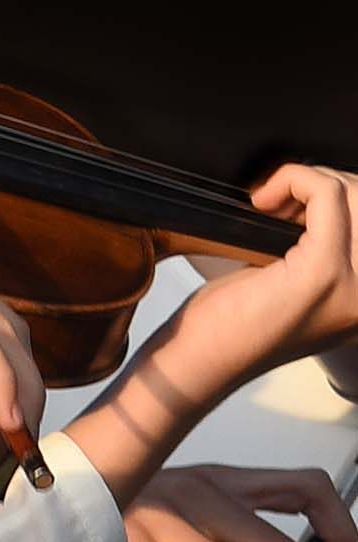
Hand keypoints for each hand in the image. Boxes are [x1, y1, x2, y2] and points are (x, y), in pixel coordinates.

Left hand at [68, 166, 357, 507]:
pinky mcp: (320, 274)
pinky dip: (295, 180)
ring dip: (310, 183)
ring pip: (357, 196)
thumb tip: (318, 200)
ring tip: (269, 205)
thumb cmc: (231, 325)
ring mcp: (355, 287)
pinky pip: (328, 197)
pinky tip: (261, 201)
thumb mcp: (288, 286)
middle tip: (276, 202)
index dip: (340, 199)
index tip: (290, 206)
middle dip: (326, 186)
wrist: (200, 362)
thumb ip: (317, 251)